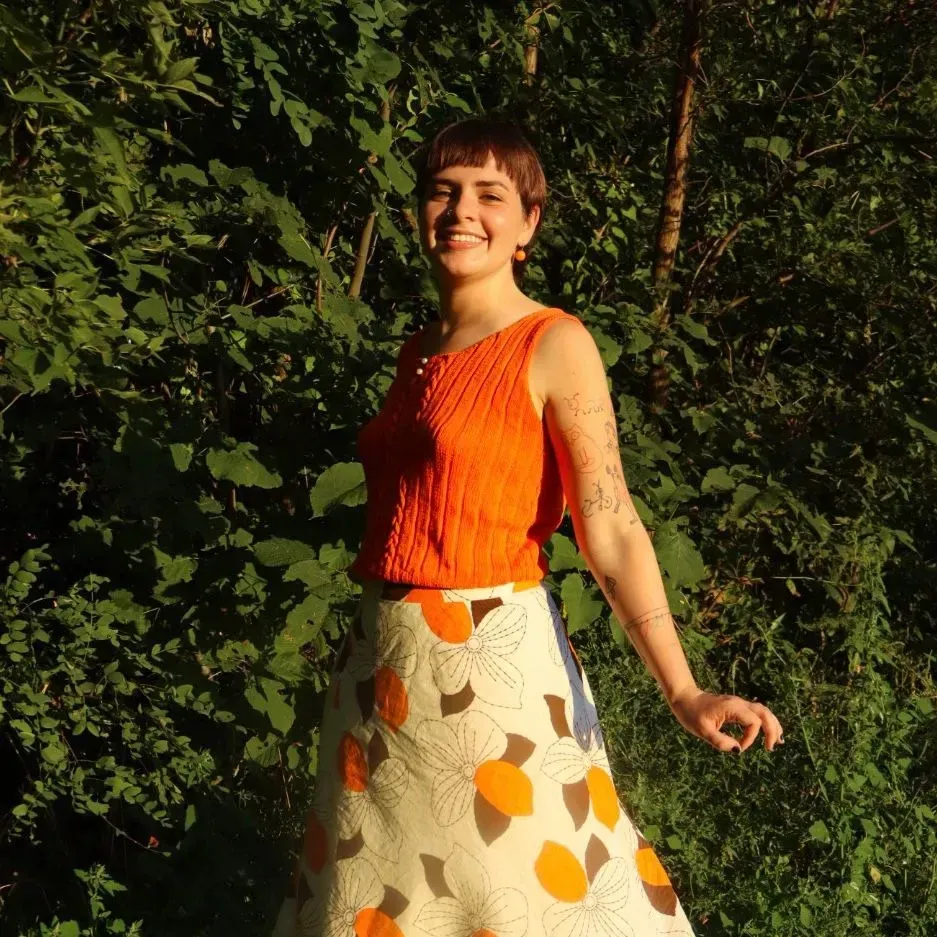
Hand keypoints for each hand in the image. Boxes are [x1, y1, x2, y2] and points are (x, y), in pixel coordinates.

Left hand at [666, 686, 784, 753]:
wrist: (684, 698)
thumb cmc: (691, 714)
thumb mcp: (702, 731)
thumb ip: (720, 741)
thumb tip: (738, 750)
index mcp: (732, 708)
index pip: (753, 722)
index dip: (750, 738)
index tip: (739, 747)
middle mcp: (738, 704)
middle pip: (764, 713)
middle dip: (772, 729)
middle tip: (772, 747)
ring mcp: (738, 704)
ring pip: (763, 711)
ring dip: (772, 725)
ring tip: (779, 740)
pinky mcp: (736, 707)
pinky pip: (756, 713)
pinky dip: (765, 722)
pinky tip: (768, 733)